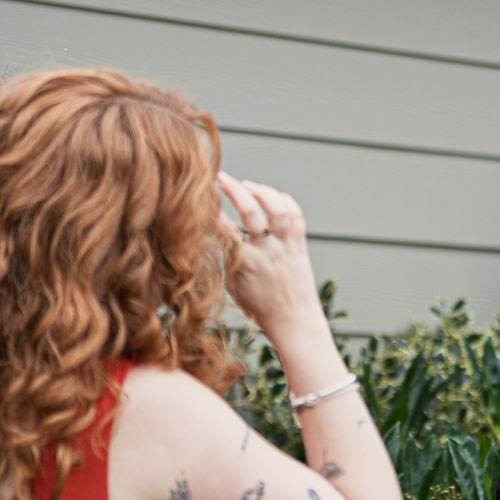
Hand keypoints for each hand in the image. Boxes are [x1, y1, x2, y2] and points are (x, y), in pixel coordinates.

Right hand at [218, 173, 334, 373]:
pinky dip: (283, 200)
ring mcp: (287, 248)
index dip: (209, 212)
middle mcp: (268, 253)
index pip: (223, 229)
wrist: (294, 321)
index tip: (199, 200)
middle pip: (252, 213)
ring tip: (247, 185)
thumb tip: (205, 233)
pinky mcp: (300, 246)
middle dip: (234, 190)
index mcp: (246, 264)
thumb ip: (222, 257)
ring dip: (262, 191)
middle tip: (220, 178)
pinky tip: (270, 196)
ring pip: (278, 209)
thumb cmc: (258, 306)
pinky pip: (296, 215)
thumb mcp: (231, 285)